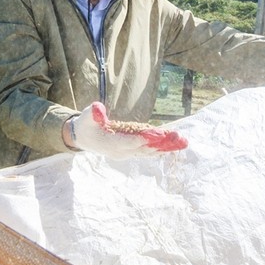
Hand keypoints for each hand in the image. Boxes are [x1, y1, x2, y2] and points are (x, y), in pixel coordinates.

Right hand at [67, 102, 187, 159]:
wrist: (82, 138)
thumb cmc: (86, 124)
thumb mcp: (87, 116)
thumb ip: (93, 113)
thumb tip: (97, 110)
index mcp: (111, 144)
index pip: (131, 142)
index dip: (146, 139)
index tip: (161, 135)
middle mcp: (120, 152)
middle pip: (144, 149)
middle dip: (163, 144)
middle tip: (180, 138)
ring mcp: (126, 154)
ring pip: (148, 152)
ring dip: (165, 148)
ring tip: (183, 142)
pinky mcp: (129, 153)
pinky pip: (147, 152)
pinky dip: (159, 149)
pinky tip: (172, 147)